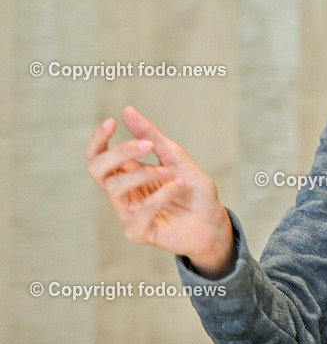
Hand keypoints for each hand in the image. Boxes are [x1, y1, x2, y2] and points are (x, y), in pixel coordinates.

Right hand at [84, 105, 234, 277]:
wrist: (213, 220)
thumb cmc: (193, 190)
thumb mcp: (176, 157)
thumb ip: (152, 137)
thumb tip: (128, 111)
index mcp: (126, 174)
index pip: (97, 156)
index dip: (98, 139)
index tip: (111, 121)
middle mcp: (122, 193)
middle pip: (97, 169)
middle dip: (119, 152)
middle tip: (148, 146)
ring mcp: (127, 214)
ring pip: (114, 187)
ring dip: (144, 173)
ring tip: (171, 171)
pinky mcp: (138, 232)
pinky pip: (140, 211)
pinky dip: (161, 194)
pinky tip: (178, 185)